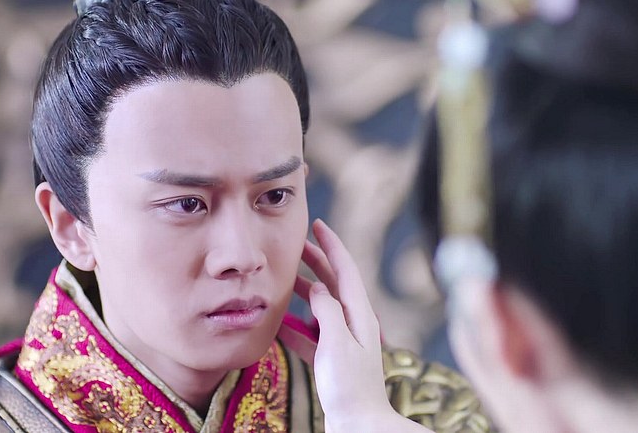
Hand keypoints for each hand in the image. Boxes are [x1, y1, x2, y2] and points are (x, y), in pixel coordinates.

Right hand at [293, 219, 431, 432]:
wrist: (359, 425)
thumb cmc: (351, 386)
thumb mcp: (337, 342)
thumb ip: (326, 311)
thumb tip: (317, 289)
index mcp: (360, 314)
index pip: (346, 269)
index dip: (332, 245)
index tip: (317, 225)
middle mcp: (354, 323)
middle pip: (333, 284)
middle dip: (316, 262)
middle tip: (295, 245)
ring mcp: (342, 342)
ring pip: (320, 308)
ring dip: (302, 291)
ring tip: (282, 279)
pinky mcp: (331, 360)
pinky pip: (310, 334)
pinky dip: (295, 324)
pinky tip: (277, 322)